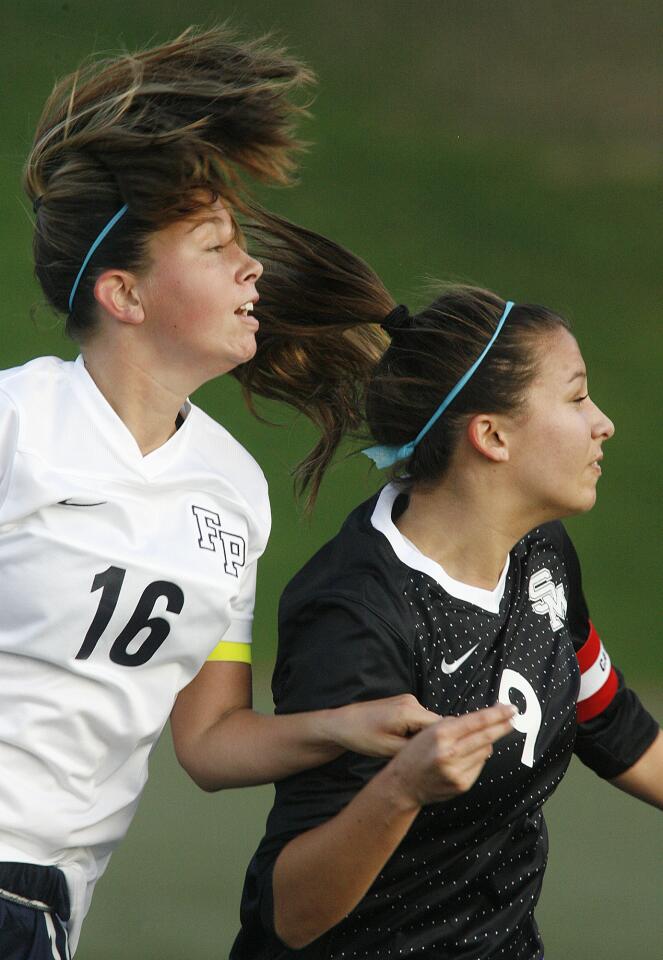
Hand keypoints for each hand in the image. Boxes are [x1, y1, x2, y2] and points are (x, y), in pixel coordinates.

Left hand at [328, 694, 441, 757]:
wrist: (342, 723)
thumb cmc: (362, 736)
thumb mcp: (390, 749)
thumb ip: (416, 749)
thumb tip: (437, 753)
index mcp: (409, 711)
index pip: (442, 727)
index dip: (442, 744)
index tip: (438, 759)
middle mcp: (412, 701)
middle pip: (436, 724)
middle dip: (432, 741)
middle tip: (421, 757)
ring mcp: (408, 701)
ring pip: (428, 723)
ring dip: (422, 737)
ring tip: (407, 748)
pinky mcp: (404, 704)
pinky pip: (420, 719)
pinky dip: (415, 731)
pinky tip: (403, 740)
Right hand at [385, 704, 515, 807]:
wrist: (403, 785)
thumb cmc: (415, 754)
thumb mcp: (427, 731)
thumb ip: (453, 725)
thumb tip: (481, 719)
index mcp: (440, 735)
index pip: (476, 721)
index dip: (496, 714)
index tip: (509, 708)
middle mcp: (449, 753)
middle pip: (485, 736)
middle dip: (502, 725)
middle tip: (513, 715)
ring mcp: (457, 771)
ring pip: (485, 751)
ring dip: (487, 742)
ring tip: (480, 737)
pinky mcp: (462, 784)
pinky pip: (479, 765)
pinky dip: (478, 757)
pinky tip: (468, 755)